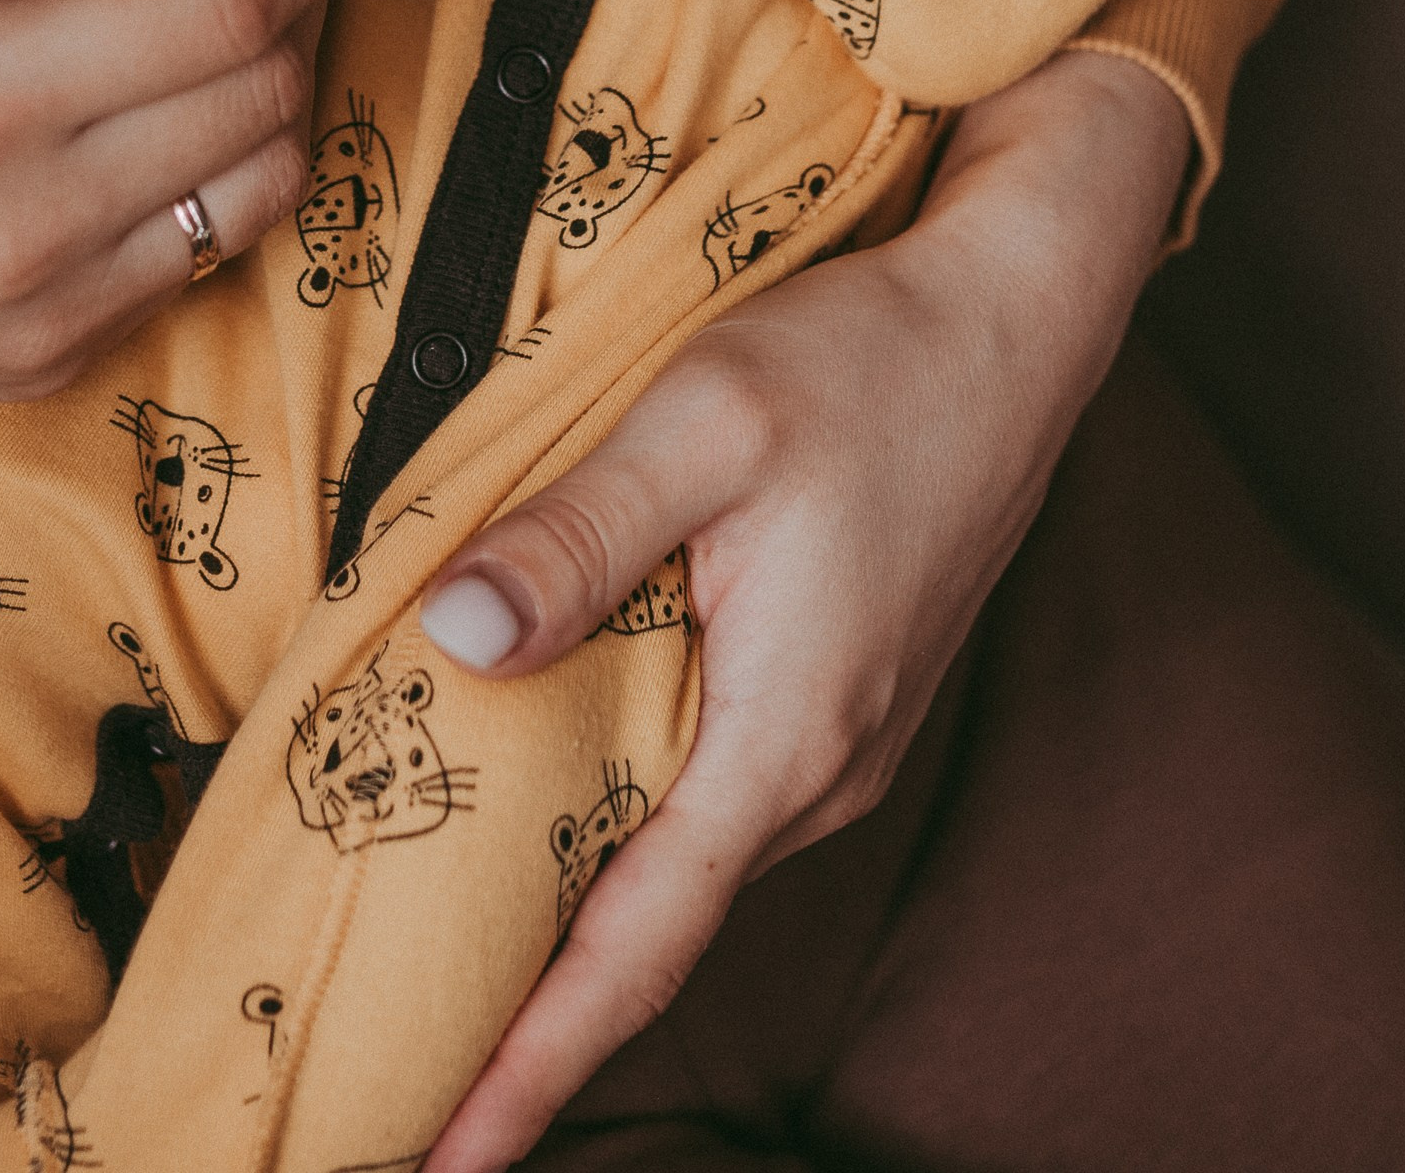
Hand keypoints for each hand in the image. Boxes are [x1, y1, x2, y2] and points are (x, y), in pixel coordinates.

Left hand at [419, 51, 1190, 1172]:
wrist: (1014, 316)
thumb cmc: (868, 356)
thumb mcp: (701, 420)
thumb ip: (577, 533)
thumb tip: (454, 637)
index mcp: (784, 733)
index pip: (636, 949)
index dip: (531, 1067)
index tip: (434, 1159)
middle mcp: (819, 768)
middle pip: (649, 928)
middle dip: (526, 1014)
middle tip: (390, 1070)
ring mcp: (841, 736)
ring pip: (680, 857)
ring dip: (572, 914)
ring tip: (441, 952)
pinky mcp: (840, 691)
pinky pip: (712, 792)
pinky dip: (623, 826)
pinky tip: (548, 795)